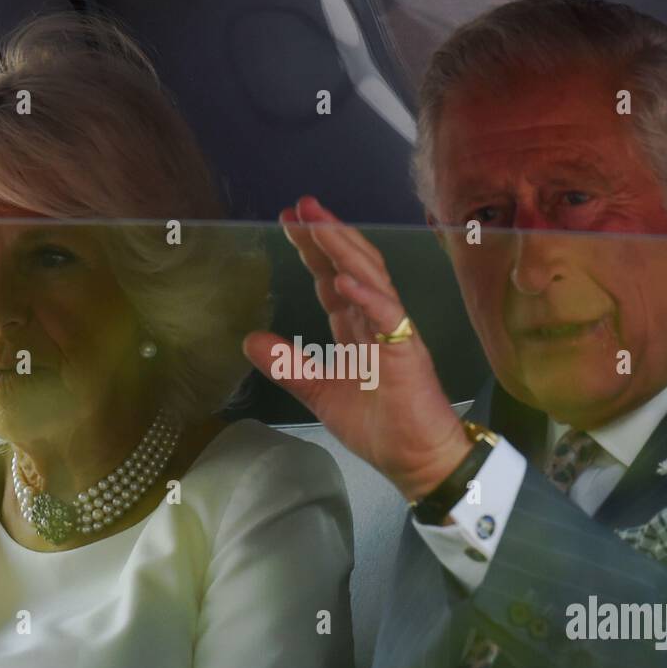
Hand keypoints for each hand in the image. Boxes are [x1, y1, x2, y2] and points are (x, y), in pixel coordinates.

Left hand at [243, 196, 470, 500]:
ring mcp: (395, 332)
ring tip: (320, 226)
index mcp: (357, 328)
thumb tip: (249, 339)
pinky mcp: (408, 352)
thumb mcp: (319, 392)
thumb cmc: (380, 426)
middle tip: (300, 206)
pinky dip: (366, 295)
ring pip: (371, 278)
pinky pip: (388, 316)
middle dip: (326, 235)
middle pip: (352, 266)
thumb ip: (289, 365)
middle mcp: (377, 320)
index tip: (288, 222)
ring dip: (345, 250)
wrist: (417, 460)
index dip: (311, 250)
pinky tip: (344, 280)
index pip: (332, 278)